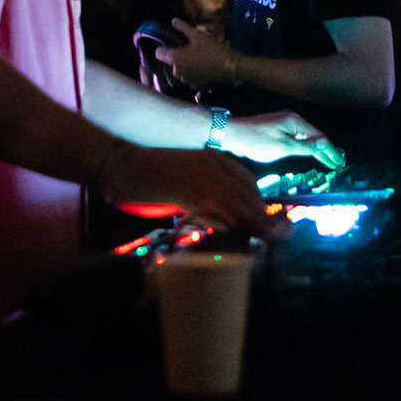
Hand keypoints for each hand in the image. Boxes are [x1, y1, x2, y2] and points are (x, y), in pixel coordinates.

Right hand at [100, 143, 285, 239]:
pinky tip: (236, 236)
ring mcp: (198, 175)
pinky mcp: (183, 188)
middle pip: (248, 195)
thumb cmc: (149, 173)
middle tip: (281, 238)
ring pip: (235, 202)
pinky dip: (228, 223)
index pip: (250, 185)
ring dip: (255, 223)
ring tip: (269, 241)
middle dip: (266, 219)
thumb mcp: (186, 179)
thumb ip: (206, 195)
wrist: (119, 161)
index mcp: (214, 159)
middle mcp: (212, 164)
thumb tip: (226, 219)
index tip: (278, 227)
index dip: (265, 208)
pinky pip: (213, 208)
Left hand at [156, 18, 230, 89]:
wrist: (228, 66)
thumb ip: (183, 27)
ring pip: (180, 70)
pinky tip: (202, 67)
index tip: (171, 44)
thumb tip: (173, 21)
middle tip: (189, 49)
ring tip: (197, 58)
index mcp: (175, 58)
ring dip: (185, 65)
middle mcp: (177, 71)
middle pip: (171, 62)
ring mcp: (185, 80)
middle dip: (177, 56)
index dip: (163, 47)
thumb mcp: (197, 35)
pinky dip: (193, 73)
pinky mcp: (195, 86)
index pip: (159, 53)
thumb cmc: (211, 49)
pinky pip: (189, 77)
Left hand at [222, 111, 345, 169]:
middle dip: (327, 149)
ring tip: (330, 159)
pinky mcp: (278, 128)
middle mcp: (292, 119)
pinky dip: (306, 146)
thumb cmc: (256, 141)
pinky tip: (311, 152)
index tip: (340, 161)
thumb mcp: (282, 146)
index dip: (331, 150)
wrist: (232, 134)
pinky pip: (298, 137)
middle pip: (315, 136)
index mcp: (295, 122)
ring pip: (307, 137)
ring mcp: (285, 123)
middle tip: (339, 162)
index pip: (319, 137)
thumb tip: (321, 146)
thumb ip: (303, 147)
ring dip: (318, 149)